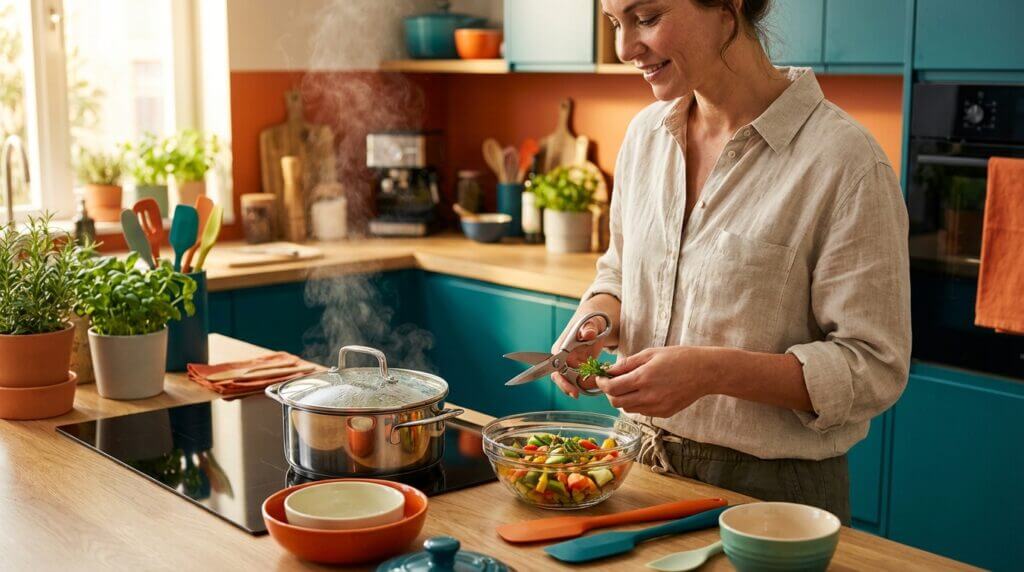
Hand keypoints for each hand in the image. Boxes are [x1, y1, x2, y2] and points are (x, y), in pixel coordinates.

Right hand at [550, 315, 606, 397]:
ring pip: (572, 382)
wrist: (595, 323)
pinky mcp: (577, 368)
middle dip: (570, 388)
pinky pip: (580, 380)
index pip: (556, 370)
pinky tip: (599, 380)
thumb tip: (587, 334)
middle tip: (579, 394)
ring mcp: (569, 364)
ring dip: (584, 386)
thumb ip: (589, 327)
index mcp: (560, 348)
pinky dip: (589, 382)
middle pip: (562, 379)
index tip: (573, 391)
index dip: (563, 382)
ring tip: (597, 383)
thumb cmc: (590, 321)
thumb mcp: (592, 322)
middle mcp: (561, 358)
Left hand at [595, 346, 715, 417]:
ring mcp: (657, 408)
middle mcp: (648, 396)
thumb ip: (628, 363)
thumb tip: (610, 370)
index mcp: (643, 378)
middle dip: (610, 393)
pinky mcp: (664, 413)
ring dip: (624, 399)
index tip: (600, 378)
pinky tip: (646, 392)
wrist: (705, 372)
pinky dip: (638, 404)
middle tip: (613, 383)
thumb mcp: (651, 354)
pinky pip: (642, 412)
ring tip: (631, 386)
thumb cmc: (679, 358)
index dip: (601, 383)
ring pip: (628, 409)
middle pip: (616, 403)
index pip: (612, 388)